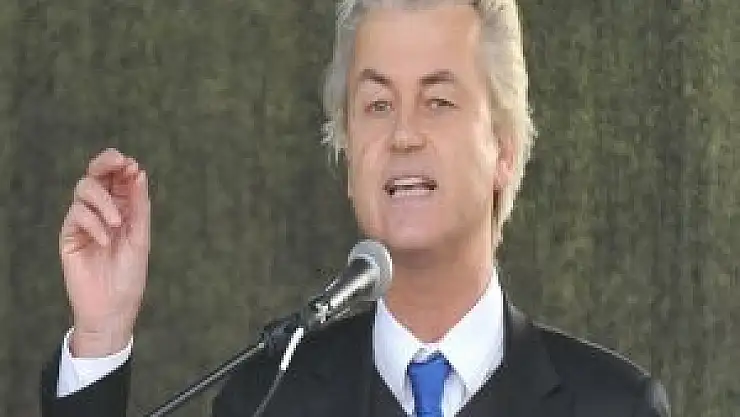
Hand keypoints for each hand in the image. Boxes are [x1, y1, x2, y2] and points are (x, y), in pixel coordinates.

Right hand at [59, 148, 150, 357]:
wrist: (114, 307)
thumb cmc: (130, 274)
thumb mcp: (140, 236)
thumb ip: (139, 205)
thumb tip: (138, 172)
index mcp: (122, 209)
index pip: (116, 178)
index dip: (121, 166)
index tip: (131, 164)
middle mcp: (101, 211)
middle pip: (95, 175)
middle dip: (105, 164)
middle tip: (118, 161)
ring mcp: (84, 222)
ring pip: (84, 190)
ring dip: (104, 201)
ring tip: (118, 223)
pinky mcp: (69, 236)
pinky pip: (76, 215)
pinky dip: (94, 224)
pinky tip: (106, 241)